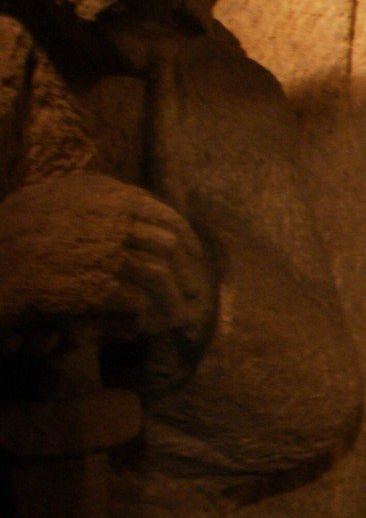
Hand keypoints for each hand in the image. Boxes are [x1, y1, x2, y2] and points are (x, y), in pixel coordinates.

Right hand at [0, 172, 211, 344]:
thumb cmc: (10, 246)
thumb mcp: (49, 206)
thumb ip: (92, 205)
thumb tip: (141, 208)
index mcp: (96, 190)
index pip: (161, 213)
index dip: (184, 240)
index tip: (191, 259)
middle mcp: (104, 214)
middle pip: (169, 243)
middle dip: (187, 270)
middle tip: (195, 289)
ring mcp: (101, 247)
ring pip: (160, 275)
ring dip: (174, 298)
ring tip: (181, 316)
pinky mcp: (95, 283)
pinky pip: (137, 302)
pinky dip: (147, 317)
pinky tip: (148, 327)